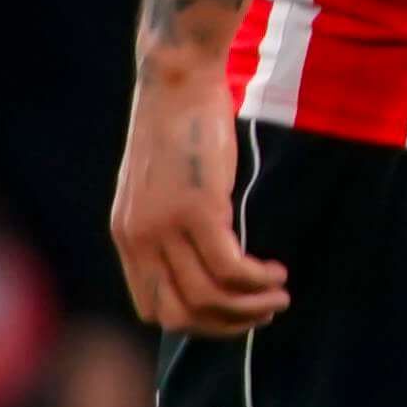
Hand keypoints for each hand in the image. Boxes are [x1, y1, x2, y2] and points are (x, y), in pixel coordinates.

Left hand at [110, 65, 286, 338]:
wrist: (176, 82)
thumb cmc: (179, 126)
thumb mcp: (164, 185)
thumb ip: (172, 223)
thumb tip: (205, 254)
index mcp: (128, 237)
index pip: (153, 309)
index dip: (198, 320)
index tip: (233, 308)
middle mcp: (140, 240)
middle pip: (180, 315)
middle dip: (226, 325)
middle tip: (263, 312)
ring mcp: (165, 227)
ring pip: (207, 297)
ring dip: (249, 306)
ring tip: (278, 294)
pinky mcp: (197, 210)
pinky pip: (229, 268)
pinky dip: (257, 279)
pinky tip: (275, 270)